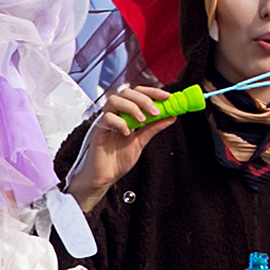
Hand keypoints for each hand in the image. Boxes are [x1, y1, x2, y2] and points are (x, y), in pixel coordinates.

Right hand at [70, 82, 168, 201]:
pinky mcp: (98, 129)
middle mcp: (114, 113)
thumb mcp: (141, 141)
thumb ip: (154, 127)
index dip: (153, 92)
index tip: (167, 97)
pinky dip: (120, 122)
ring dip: (132, 107)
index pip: (138, 93)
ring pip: (115, 100)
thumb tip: (171, 116)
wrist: (106, 176)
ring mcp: (105, 120)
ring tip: (142, 120)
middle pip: (127, 92)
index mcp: (125, 113)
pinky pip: (107, 117)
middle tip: (156, 111)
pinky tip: (126, 133)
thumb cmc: (118, 159)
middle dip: (144, 99)